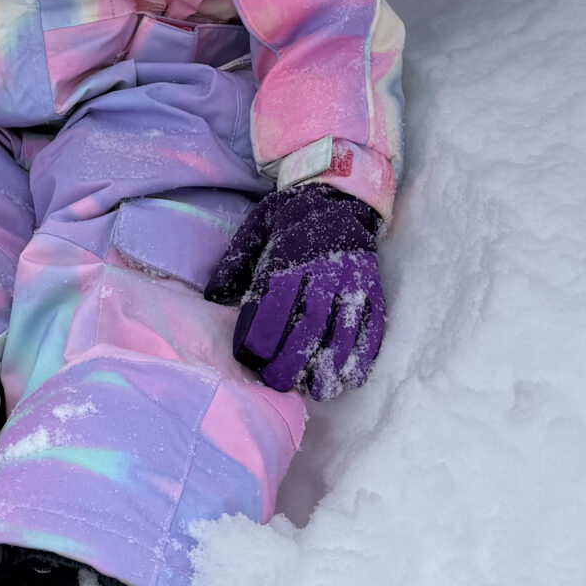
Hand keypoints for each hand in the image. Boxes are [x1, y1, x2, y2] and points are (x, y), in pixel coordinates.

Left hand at [204, 182, 384, 398]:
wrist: (338, 194)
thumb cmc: (290, 217)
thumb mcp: (256, 229)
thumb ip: (235, 263)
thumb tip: (211, 297)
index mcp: (289, 256)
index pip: (273, 302)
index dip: (262, 334)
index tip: (251, 359)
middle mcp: (322, 271)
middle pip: (309, 322)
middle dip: (293, 359)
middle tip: (280, 384)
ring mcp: (352, 280)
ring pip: (343, 329)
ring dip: (331, 364)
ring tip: (318, 391)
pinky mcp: (373, 288)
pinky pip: (374, 324)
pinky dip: (364, 354)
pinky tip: (351, 377)